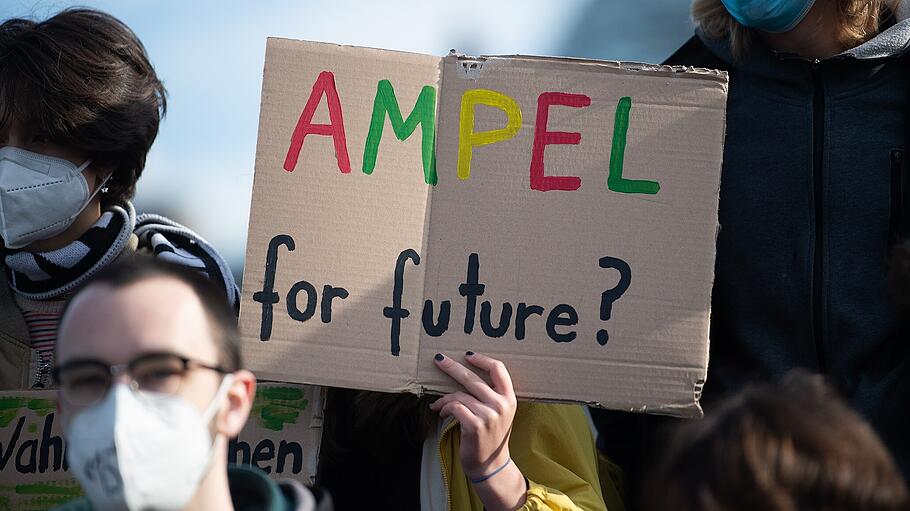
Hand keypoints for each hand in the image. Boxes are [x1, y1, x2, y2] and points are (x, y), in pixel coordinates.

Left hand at [430, 352, 525, 509]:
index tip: (468, 355)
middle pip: (472, 377)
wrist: (490, 464)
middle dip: (452, 366)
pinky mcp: (475, 425)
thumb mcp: (499, 413)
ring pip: (459, 394)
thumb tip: (465, 373)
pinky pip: (454, 407)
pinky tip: (441, 412)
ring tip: (438, 404)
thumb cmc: (491, 436)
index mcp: (509, 398)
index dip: (482, 359)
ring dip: (444, 398)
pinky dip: (444, 408)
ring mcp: (489, 415)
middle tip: (438, 359)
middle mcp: (501, 404)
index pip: (498, 369)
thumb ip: (491, 395)